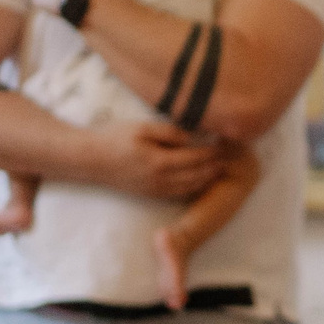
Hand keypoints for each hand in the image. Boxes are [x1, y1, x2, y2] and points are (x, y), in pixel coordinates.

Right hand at [86, 120, 223, 200]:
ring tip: (222, 167)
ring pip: (191, 187)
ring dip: (208, 178)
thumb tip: (194, 137)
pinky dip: (195, 186)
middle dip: (216, 166)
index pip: (197, 158)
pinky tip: (202, 178)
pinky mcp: (151, 194)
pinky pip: (180, 193)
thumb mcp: (142, 128)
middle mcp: (161, 180)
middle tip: (233, 156)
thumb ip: (170, 132)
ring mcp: (156, 190)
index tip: (228, 143)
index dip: (214, 151)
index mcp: (160, 162)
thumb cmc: (114, 139)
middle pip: (199, 175)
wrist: (89, 161)